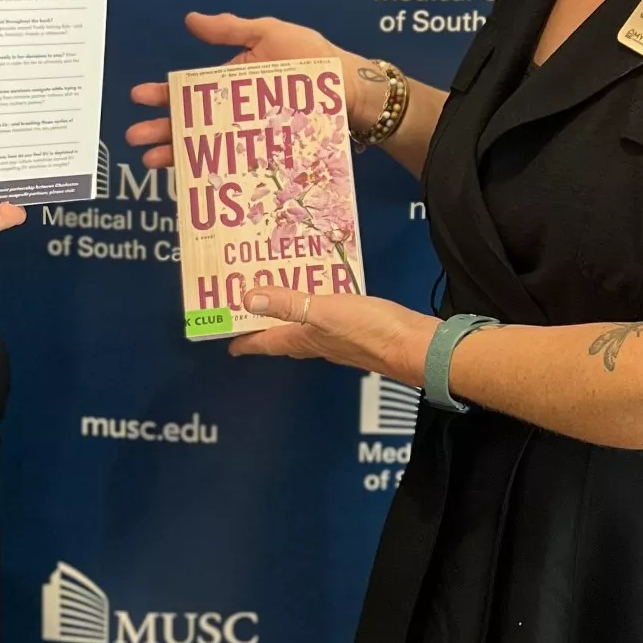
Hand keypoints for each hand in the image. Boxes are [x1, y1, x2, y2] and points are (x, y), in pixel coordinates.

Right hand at [128, 10, 378, 168]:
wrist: (354, 89)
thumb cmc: (314, 58)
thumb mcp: (272, 33)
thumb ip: (232, 29)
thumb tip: (189, 20)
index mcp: (230, 83)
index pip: (189, 91)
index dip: (163, 95)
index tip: (138, 98)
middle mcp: (234, 114)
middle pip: (190, 124)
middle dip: (161, 130)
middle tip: (135, 137)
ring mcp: (249, 138)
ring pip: (205, 148)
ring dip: (177, 155)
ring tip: (151, 161)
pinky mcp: (266, 157)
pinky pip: (235, 168)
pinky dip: (213, 175)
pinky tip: (194, 181)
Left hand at [229, 285, 434, 383]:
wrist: (416, 346)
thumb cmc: (369, 330)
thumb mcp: (324, 311)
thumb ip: (288, 303)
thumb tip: (247, 298)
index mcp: (304, 339)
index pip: (266, 342)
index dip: (245, 342)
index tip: (226, 341)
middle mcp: (318, 344)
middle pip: (283, 338)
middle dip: (264, 327)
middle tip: (248, 312)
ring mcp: (340, 341)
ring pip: (306, 330)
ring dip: (290, 316)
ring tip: (280, 296)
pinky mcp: (360, 332)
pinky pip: (329, 320)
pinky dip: (318, 309)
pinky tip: (325, 296)